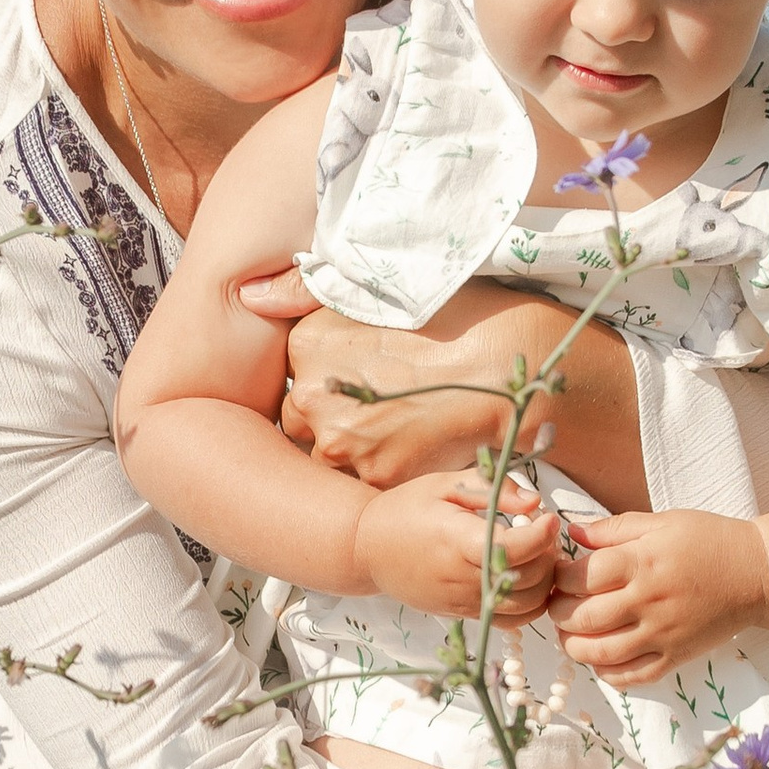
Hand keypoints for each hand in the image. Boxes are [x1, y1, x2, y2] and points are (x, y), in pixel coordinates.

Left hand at [239, 276, 562, 488]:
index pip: (294, 374)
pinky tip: (423, 444)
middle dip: (339, 414)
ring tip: (410, 424)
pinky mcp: (375, 479)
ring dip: (361, 447)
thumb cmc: (460, 315)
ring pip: (332, 455)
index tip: (370, 372)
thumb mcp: (384, 286)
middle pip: (305, 419)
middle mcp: (309, 396)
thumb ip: (306, 289)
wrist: (518, 361)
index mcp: (305, 344)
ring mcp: (341, 443)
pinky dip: (391, 468)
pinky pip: (366, 482)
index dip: (332, 376)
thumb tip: (249, 296)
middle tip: (392, 399)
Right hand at [352, 468, 562, 620]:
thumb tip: (535, 501)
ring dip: (543, 583)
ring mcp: (462, 601)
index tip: (548, 517)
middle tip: (542, 532)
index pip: (514, 549)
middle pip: (528, 580)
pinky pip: (510, 620)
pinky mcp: (463, 614)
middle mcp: (461, 577)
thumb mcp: (444, 484)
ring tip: (536, 555)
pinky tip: (524, 577)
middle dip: (547, 555)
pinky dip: (529, 604)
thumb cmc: (406, 508)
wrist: (367, 547)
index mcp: (456, 540)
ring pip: (526, 607)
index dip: (542, 535)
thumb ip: (492, 488)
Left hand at [552, 508, 768, 684]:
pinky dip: (606, 673)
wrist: (759, 574)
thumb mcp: (662, 522)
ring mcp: (662, 633)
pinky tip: (599, 659)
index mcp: (642, 562)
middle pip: (584, 617)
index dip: (559, 578)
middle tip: (557, 606)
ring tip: (569, 635)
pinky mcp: (676, 657)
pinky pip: (632, 676)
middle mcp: (649, 601)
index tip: (558, 574)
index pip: (582, 577)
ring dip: (573, 647)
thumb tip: (572, 533)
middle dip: (559, 614)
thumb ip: (614, 529)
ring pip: (600, 653)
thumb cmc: (711, 541)